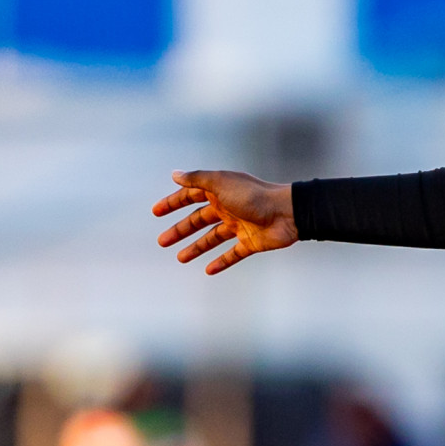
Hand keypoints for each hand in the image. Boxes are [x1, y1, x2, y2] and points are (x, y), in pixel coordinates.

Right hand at [153, 170, 296, 274]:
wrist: (288, 213)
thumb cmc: (254, 195)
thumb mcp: (221, 183)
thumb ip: (198, 179)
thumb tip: (175, 174)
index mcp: (221, 192)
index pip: (192, 196)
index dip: (174, 203)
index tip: (156, 212)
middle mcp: (229, 208)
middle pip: (199, 220)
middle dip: (180, 230)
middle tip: (162, 242)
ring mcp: (240, 226)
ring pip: (213, 238)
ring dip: (196, 247)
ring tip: (180, 258)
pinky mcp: (251, 242)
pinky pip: (233, 254)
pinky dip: (221, 262)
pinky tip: (208, 270)